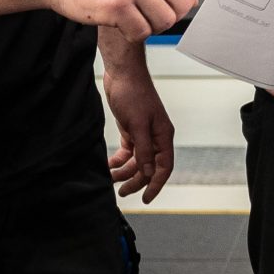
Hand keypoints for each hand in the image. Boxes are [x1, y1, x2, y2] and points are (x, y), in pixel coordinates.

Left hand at [103, 57, 174, 202]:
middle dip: (136, 180)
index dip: (156, 184)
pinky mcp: (131, 129)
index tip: (146, 199)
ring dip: (125, 171)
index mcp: (163, 135)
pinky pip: (128, 151)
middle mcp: (155, 136)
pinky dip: (119, 159)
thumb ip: (143, 150)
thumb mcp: (137, 124)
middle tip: (122, 192)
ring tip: (111, 178)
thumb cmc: (133, 94)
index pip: (164, 166)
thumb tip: (147, 171)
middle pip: (149, 166)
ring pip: (137, 160)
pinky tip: (109, 164)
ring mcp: (143, 133)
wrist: (122, 74)